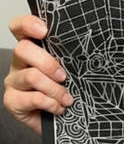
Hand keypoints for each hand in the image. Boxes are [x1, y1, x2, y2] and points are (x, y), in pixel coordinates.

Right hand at [3, 15, 72, 134]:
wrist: (60, 119)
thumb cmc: (67, 87)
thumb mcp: (71, 67)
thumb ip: (71, 54)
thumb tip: (91, 44)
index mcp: (33, 48)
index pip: (20, 27)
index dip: (28, 24)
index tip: (45, 31)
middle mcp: (20, 62)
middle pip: (23, 49)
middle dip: (48, 62)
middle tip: (63, 76)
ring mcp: (14, 81)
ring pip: (31, 76)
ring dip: (55, 89)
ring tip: (67, 98)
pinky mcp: (12, 101)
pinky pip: (33, 98)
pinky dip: (51, 103)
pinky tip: (60, 107)